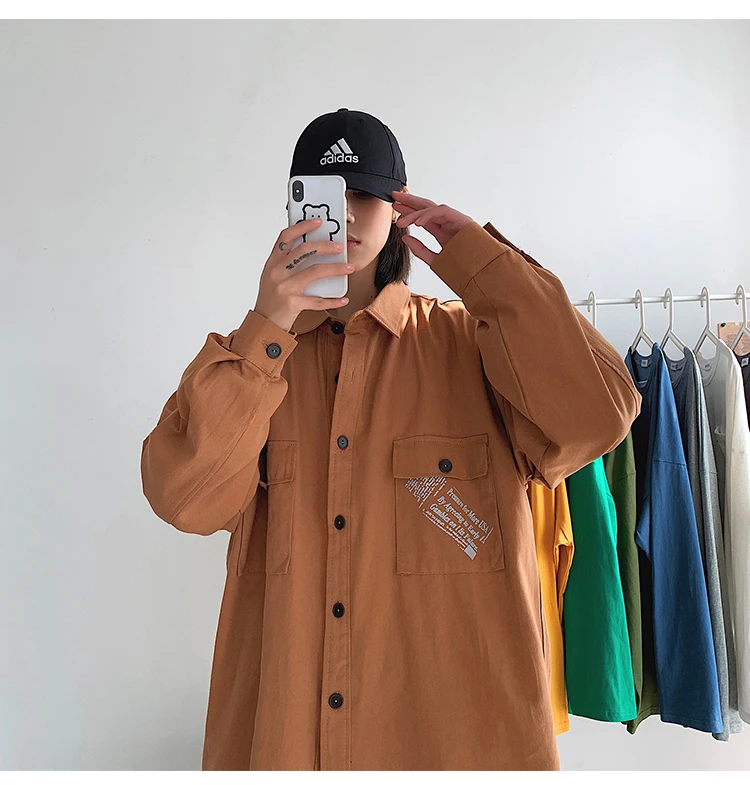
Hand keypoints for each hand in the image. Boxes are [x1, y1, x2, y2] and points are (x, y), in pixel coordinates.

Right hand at [253, 217, 352, 331]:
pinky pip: (318, 300)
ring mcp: (284, 288)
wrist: (263, 325)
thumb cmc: (270, 301)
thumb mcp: (273, 278)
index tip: (318, 222)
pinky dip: (333, 300)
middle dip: (325, 246)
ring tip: (349, 268)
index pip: (286, 237)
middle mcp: (277, 273)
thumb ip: (287, 264)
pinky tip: (343, 298)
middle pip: (304, 251)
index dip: (302, 227)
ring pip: (315, 271)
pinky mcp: (293, 304)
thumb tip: (312, 251)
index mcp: (272, 264)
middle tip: (340, 247)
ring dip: (335, 268)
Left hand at [391, 190, 474, 266]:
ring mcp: (455, 220)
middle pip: (426, 208)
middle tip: (394, 196)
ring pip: (431, 208)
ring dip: (414, 208)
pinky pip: (441, 212)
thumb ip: (421, 250)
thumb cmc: (464, 269)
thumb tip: (405, 238)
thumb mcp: (436, 261)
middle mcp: (448, 224)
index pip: (423, 219)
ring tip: (399, 210)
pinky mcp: (461, 219)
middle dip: (409, 201)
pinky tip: (416, 221)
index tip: (395, 210)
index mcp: (443, 232)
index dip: (408, 213)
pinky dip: (428, 215)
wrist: (483, 274)